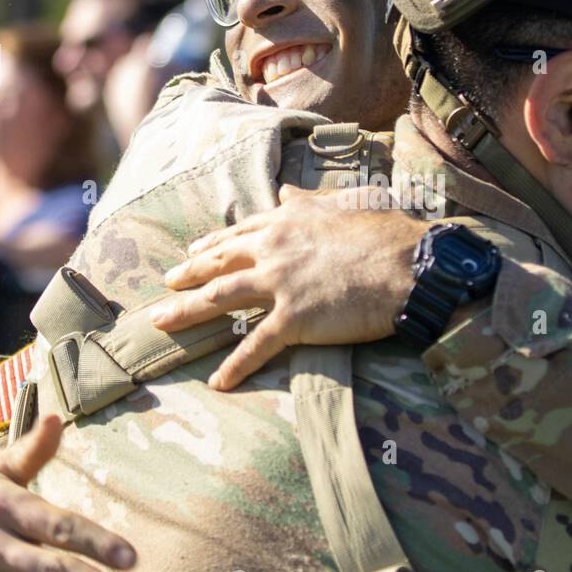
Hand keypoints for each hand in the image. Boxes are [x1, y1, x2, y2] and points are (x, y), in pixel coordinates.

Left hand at [152, 184, 430, 388]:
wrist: (411, 266)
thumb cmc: (386, 233)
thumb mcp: (344, 204)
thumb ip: (308, 200)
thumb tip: (284, 188)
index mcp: (286, 222)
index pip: (237, 234)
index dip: (210, 245)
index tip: (191, 253)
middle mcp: (274, 250)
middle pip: (218, 265)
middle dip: (187, 276)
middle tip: (164, 287)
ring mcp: (280, 284)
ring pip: (220, 299)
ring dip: (186, 313)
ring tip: (160, 324)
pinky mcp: (294, 320)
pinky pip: (256, 346)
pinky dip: (235, 366)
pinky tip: (218, 382)